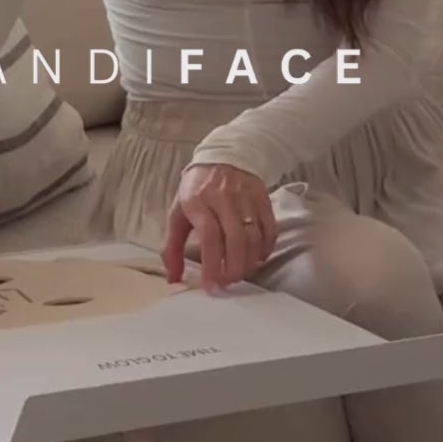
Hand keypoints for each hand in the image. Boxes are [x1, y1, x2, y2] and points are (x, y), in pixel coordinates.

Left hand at [162, 163, 276, 290]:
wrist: (224, 156)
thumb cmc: (197, 190)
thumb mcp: (178, 213)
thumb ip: (172, 247)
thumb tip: (172, 279)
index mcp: (197, 201)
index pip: (209, 236)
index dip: (212, 264)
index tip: (210, 285)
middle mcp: (224, 198)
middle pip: (235, 239)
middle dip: (233, 268)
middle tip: (227, 283)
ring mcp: (246, 197)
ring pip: (254, 237)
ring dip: (249, 262)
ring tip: (239, 273)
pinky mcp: (263, 198)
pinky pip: (270, 229)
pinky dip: (265, 249)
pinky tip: (256, 259)